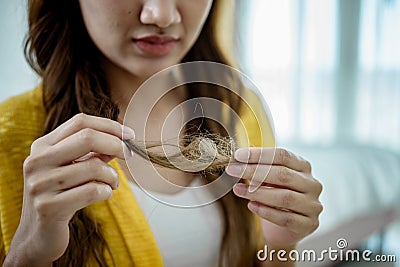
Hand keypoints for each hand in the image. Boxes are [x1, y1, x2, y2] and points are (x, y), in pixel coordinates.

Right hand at [4, 114, 134, 265]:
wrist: (38, 235)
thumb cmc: (62, 196)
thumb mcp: (73, 169)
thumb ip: (93, 152)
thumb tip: (121, 138)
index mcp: (42, 146)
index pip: (80, 122)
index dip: (109, 126)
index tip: (130, 135)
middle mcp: (37, 161)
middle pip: (87, 138)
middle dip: (116, 144)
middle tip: (129, 155)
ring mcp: (40, 184)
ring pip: (93, 167)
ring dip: (112, 176)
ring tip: (113, 183)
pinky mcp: (48, 207)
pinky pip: (92, 191)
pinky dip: (107, 191)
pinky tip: (105, 194)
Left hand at [226, 147, 322, 247]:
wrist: (285, 228)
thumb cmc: (275, 197)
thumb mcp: (270, 180)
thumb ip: (260, 169)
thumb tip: (238, 161)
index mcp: (304, 167)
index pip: (283, 155)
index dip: (259, 154)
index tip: (238, 156)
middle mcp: (312, 184)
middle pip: (283, 174)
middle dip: (254, 171)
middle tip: (232, 171)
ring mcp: (313, 205)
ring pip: (284, 197)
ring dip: (257, 193)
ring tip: (237, 190)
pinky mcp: (309, 224)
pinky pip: (286, 218)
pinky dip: (266, 212)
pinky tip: (251, 206)